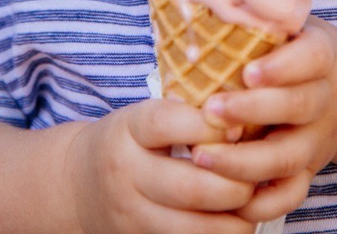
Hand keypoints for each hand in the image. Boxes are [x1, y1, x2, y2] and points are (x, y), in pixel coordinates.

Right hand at [66, 98, 258, 233]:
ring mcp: (133, 215)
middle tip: (257, 172)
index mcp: (125, 131)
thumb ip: (181, 114)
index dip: (208, 125)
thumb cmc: (126, 142)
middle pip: (191, 187)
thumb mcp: (140, 117)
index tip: (237, 125)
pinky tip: (234, 220)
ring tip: (254, 200)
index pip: (166, 124)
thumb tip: (237, 117)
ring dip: (237, 218)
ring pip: (198, 228)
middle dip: (236, 183)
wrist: (78, 185)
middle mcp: (125, 174)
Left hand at [189, 17, 336, 223]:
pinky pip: (292, 195)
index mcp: (324, 56)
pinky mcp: (311, 169)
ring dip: (245, 161)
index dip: (282, 68)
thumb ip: (259, 14)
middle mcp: (326, 99)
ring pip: (289, 157)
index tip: (248, 72)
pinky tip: (229, 201)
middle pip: (296, 109)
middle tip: (211, 110)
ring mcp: (319, 139)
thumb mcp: (290, 22)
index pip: (309, 59)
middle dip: (252, 112)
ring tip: (201, 155)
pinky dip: (264, 204)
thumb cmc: (298, 44)